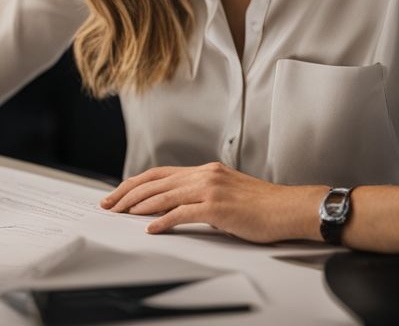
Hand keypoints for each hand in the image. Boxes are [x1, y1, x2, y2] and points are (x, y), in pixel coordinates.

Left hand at [100, 162, 325, 243]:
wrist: (288, 208)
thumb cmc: (262, 206)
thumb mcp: (226, 193)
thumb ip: (201, 195)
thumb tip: (173, 207)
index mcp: (206, 171)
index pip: (160, 173)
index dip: (136, 183)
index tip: (118, 194)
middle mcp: (206, 175)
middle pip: (156, 181)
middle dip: (128, 194)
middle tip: (110, 205)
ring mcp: (211, 189)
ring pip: (165, 195)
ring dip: (139, 206)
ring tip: (122, 214)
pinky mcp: (218, 207)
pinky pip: (182, 213)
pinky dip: (162, 220)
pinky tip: (150, 228)